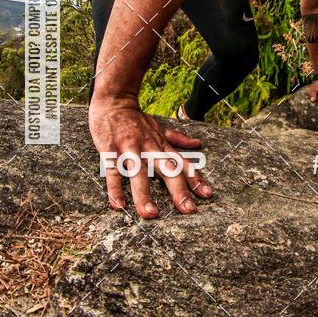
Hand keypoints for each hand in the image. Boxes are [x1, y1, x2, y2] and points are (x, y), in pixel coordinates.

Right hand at [89, 98, 212, 218]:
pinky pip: (113, 172)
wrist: (113, 102)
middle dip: (178, 190)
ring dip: (144, 194)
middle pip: (166, 170)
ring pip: (139, 174)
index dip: (195, 178)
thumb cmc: (137, 120)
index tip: (207, 194)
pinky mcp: (111, 151)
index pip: (182, 163)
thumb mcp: (160, 127)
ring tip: (151, 214)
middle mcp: (149, 148)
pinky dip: (114, 188)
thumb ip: (178, 139)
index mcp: (162, 145)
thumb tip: (198, 145)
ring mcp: (130, 150)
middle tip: (189, 210)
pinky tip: (118, 204)